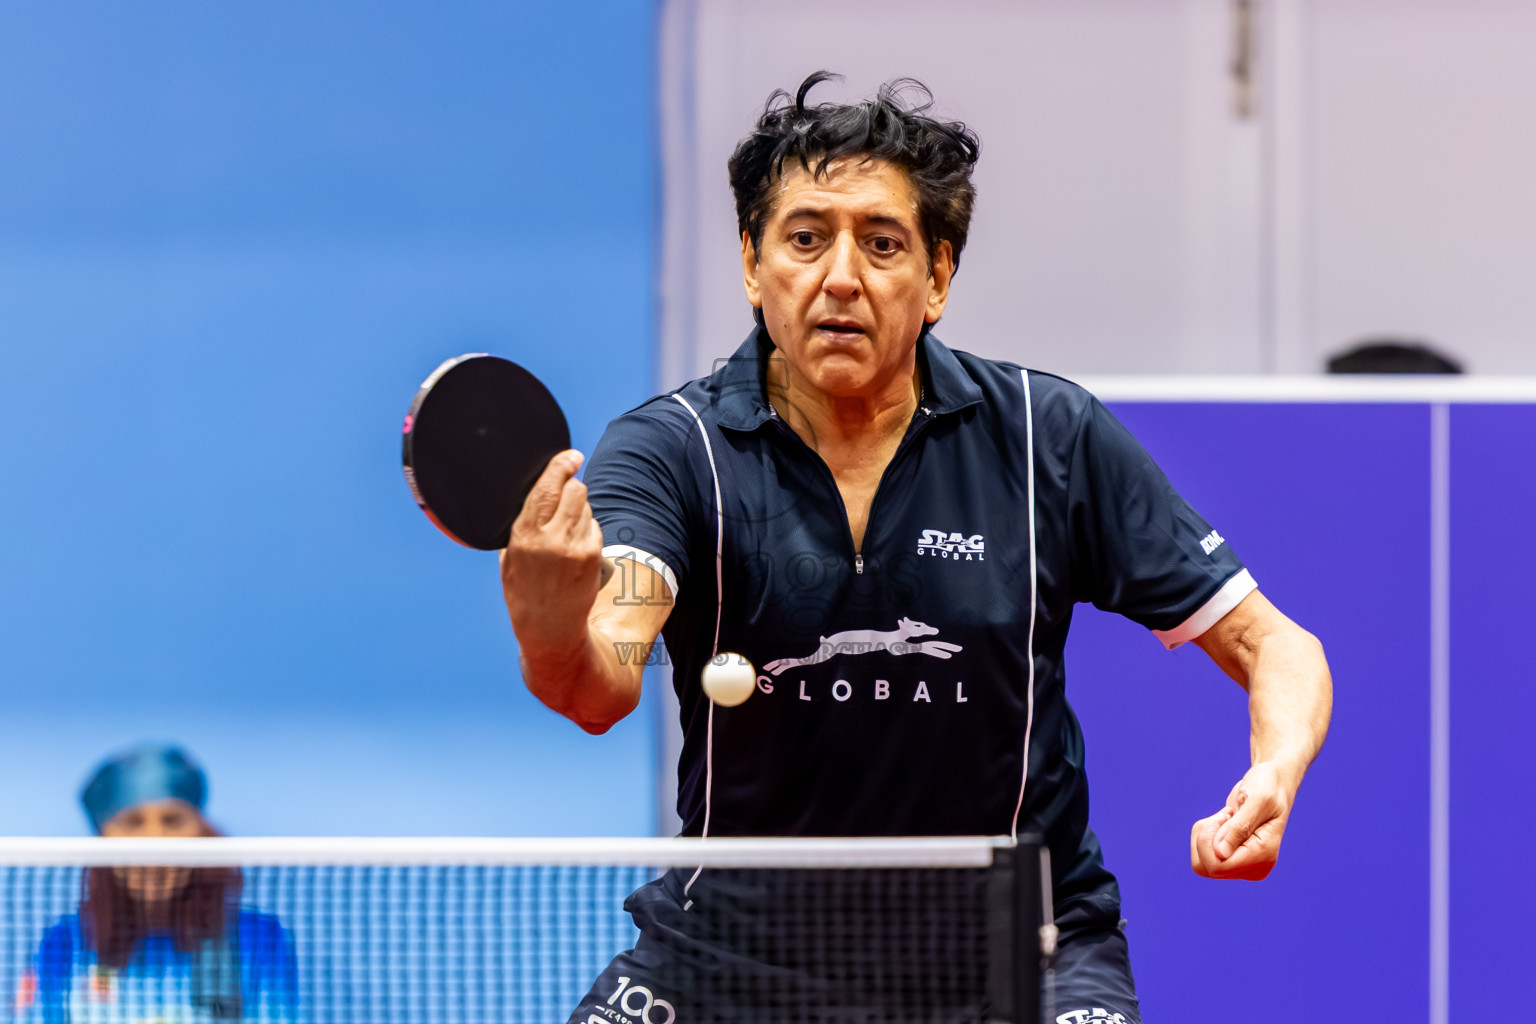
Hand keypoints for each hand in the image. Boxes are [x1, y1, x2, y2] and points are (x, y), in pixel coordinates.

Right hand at [499, 450, 605, 654]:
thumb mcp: (508, 558)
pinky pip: (595, 525)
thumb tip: (530, 493)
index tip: (571, 455)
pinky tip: (575, 549)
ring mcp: (575, 546)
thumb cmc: (524, 593)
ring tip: (564, 533)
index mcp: (523, 534)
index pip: (546, 486)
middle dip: (572, 485)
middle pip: (574, 489)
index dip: (561, 465)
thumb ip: (518, 525)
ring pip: (586, 506)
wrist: (550, 630)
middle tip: (568, 488)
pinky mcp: (592, 555)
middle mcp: (550, 537)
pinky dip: (587, 529)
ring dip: (579, 509)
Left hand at [1189, 761, 1294, 880]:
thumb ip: (1238, 828)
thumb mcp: (1257, 800)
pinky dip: (1204, 835)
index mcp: (1264, 857)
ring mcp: (1242, 865)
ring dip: (1204, 835)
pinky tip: (1223, 822)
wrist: (1271, 784)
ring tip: (1226, 817)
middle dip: (1207, 837)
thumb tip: (1220, 854)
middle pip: (1207, 867)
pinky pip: (1202, 856)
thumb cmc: (1267, 787)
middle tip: (1225, 815)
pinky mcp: (1232, 860)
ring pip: (1201, 863)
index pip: (1219, 866)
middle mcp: (1254, 868)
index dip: (1210, 840)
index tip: (1225, 816)